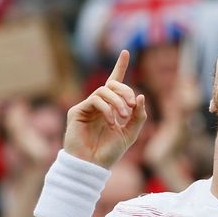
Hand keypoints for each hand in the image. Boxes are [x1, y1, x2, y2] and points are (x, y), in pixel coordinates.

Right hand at [64, 50, 146, 168]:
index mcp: (111, 107)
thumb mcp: (131, 133)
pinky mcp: (77, 112)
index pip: (115, 82)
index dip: (120, 66)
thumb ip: (138, 115)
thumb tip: (140, 95)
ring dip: (117, 102)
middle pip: (112, 84)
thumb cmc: (110, 151)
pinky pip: (95, 100)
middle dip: (125, 92)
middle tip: (131, 107)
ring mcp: (86, 107)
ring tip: (122, 118)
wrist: (93, 165)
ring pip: (104, 90)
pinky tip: (112, 122)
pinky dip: (107, 109)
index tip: (126, 51)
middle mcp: (98, 104)